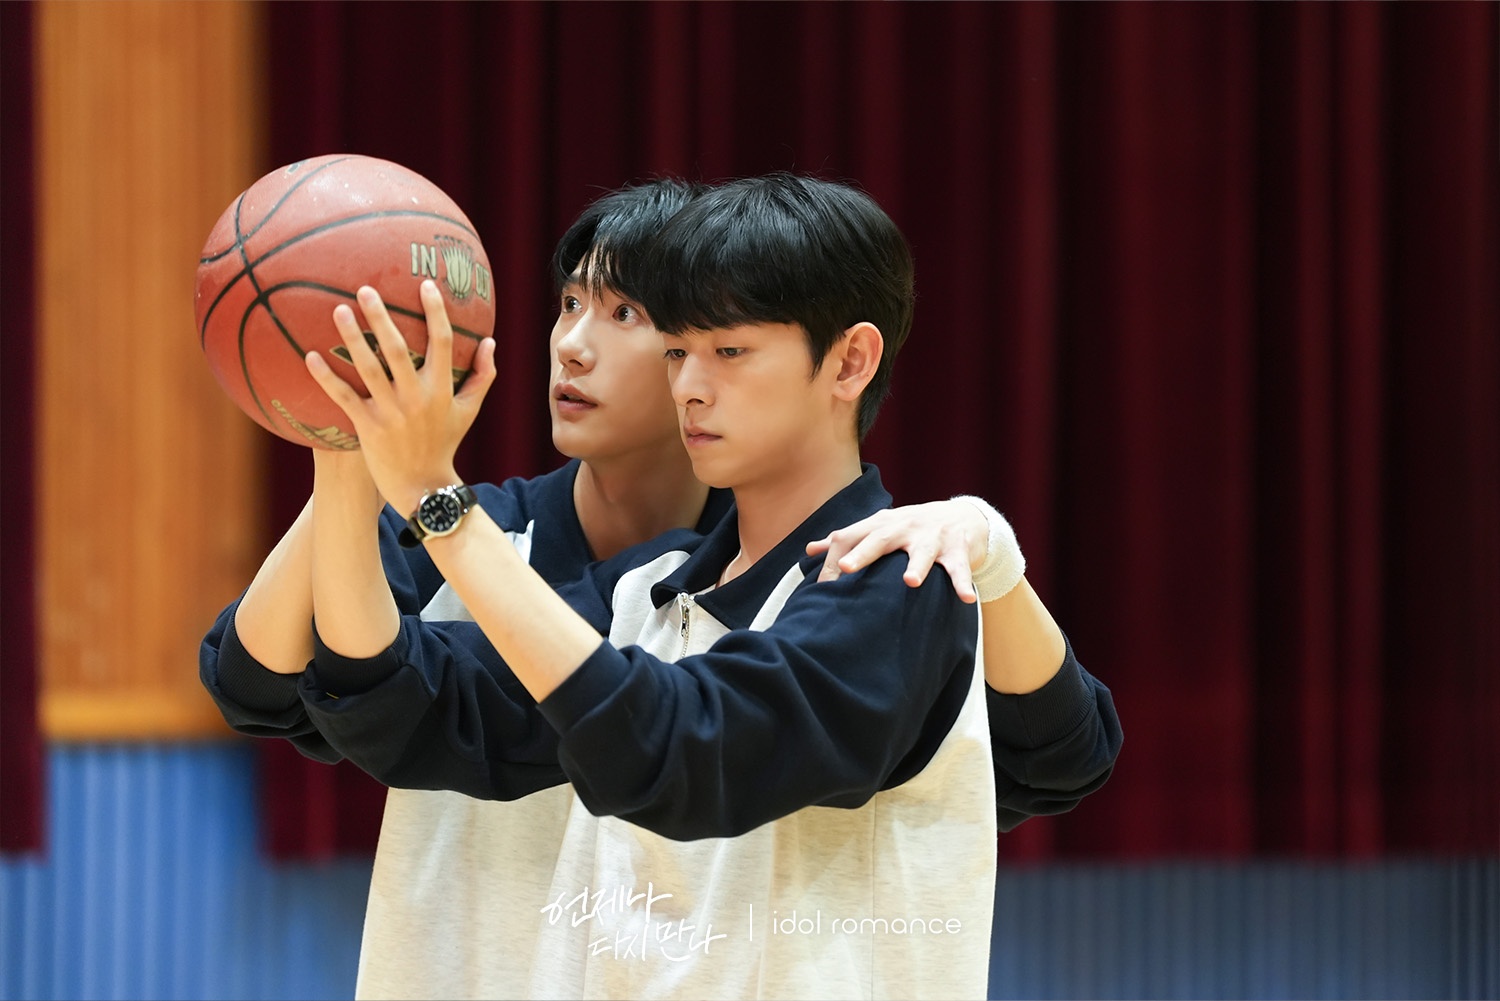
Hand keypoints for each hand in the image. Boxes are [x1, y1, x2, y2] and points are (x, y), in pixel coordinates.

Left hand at [305, 280, 495, 514]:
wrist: (423, 486)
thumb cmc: (445, 442)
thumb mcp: (469, 409)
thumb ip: (482, 374)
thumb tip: (490, 341)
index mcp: (442, 390)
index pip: (442, 343)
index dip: (435, 312)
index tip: (426, 285)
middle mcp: (416, 398)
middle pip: (397, 349)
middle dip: (381, 317)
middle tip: (365, 288)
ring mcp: (390, 413)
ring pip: (368, 369)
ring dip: (353, 338)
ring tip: (338, 310)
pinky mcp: (367, 427)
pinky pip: (344, 398)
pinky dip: (326, 378)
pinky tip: (311, 356)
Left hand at [805, 499, 988, 602]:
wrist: (963, 516)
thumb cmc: (911, 527)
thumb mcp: (879, 528)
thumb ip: (847, 539)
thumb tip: (810, 549)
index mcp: (880, 524)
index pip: (850, 537)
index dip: (834, 561)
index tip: (822, 588)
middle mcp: (904, 527)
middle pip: (880, 538)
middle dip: (863, 553)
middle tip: (848, 568)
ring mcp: (932, 538)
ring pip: (923, 552)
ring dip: (917, 566)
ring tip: (911, 582)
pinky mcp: (958, 550)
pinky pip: (959, 568)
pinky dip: (962, 582)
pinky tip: (966, 598)